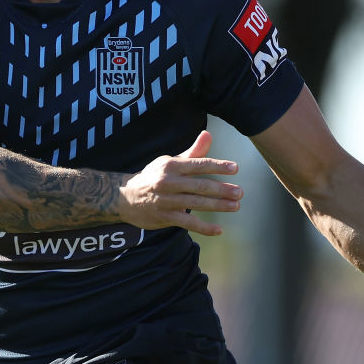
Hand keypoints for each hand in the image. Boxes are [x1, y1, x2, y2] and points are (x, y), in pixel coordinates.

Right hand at [118, 130, 241, 235]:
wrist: (124, 197)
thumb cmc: (154, 176)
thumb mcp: (170, 162)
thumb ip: (193, 152)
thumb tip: (209, 134)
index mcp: (171, 166)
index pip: (198, 164)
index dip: (217, 166)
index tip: (235, 168)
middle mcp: (168, 182)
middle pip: (199, 186)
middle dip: (221, 189)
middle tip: (239, 192)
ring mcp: (166, 201)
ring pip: (196, 204)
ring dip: (217, 206)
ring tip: (235, 206)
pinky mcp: (164, 218)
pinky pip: (187, 223)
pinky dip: (204, 228)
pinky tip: (219, 230)